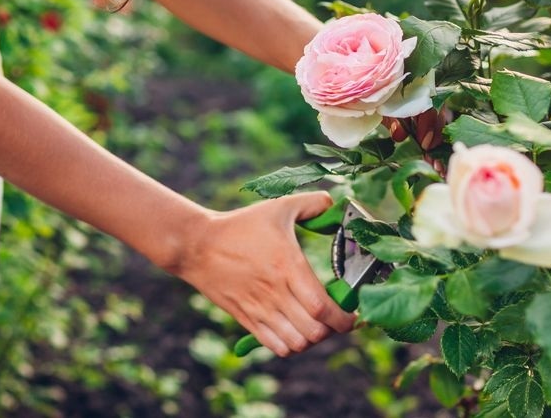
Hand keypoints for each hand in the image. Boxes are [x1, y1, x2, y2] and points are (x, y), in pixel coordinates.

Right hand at [172, 192, 356, 355]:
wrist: (198, 245)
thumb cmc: (241, 225)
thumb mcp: (278, 207)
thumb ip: (312, 203)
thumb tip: (334, 204)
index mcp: (288, 266)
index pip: (322, 306)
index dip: (343, 317)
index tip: (352, 314)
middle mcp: (276, 293)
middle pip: (314, 331)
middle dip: (333, 329)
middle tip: (337, 318)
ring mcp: (260, 309)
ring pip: (297, 343)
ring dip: (313, 339)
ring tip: (316, 325)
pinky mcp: (246, 319)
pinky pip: (276, 347)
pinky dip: (291, 346)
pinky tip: (295, 330)